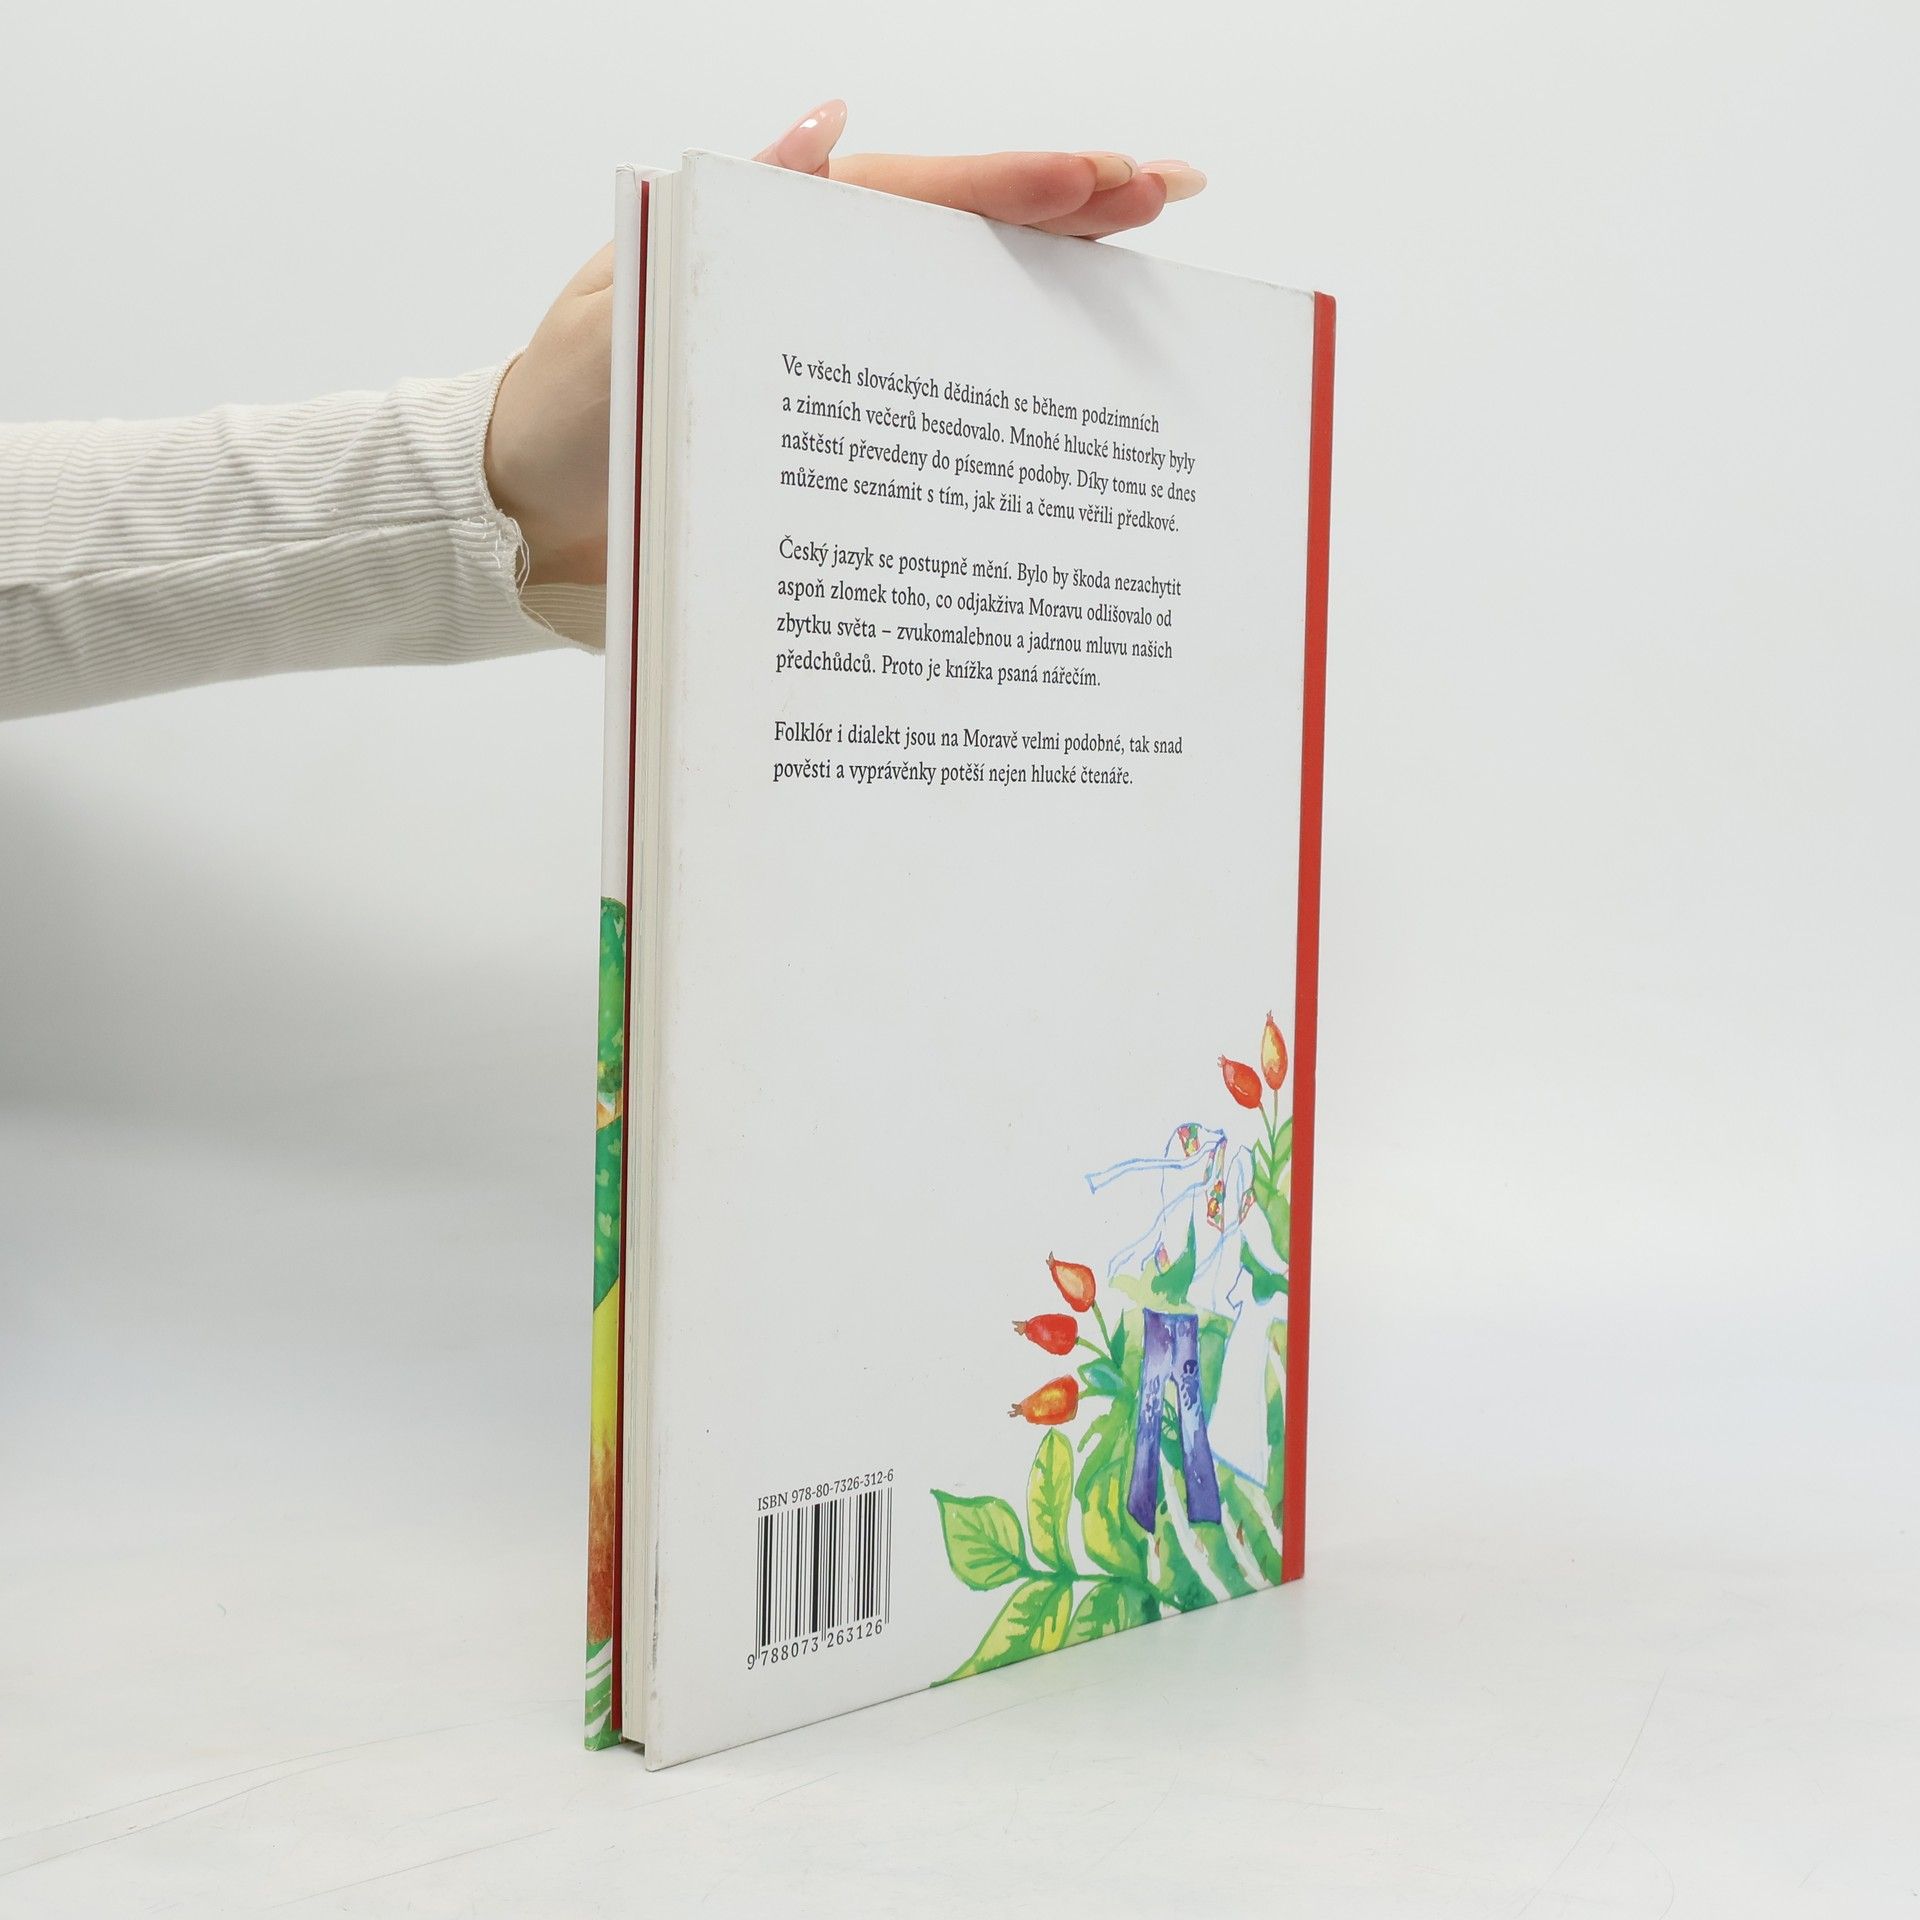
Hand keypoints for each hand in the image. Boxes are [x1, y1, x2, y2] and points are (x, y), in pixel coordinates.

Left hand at [484, 103, 1205, 587]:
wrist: (532, 511)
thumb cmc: (572, 409)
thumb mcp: (631, 306)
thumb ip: (730, 229)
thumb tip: (819, 134)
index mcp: (778, 237)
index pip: (920, 199)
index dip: (1017, 187)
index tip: (1109, 180)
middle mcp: (820, 280)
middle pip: (964, 231)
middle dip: (1070, 205)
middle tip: (1171, 190)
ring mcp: (835, 345)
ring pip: (963, 293)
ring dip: (1054, 269)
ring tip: (1145, 244)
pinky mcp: (840, 418)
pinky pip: (933, 376)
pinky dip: (1003, 361)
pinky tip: (1065, 352)